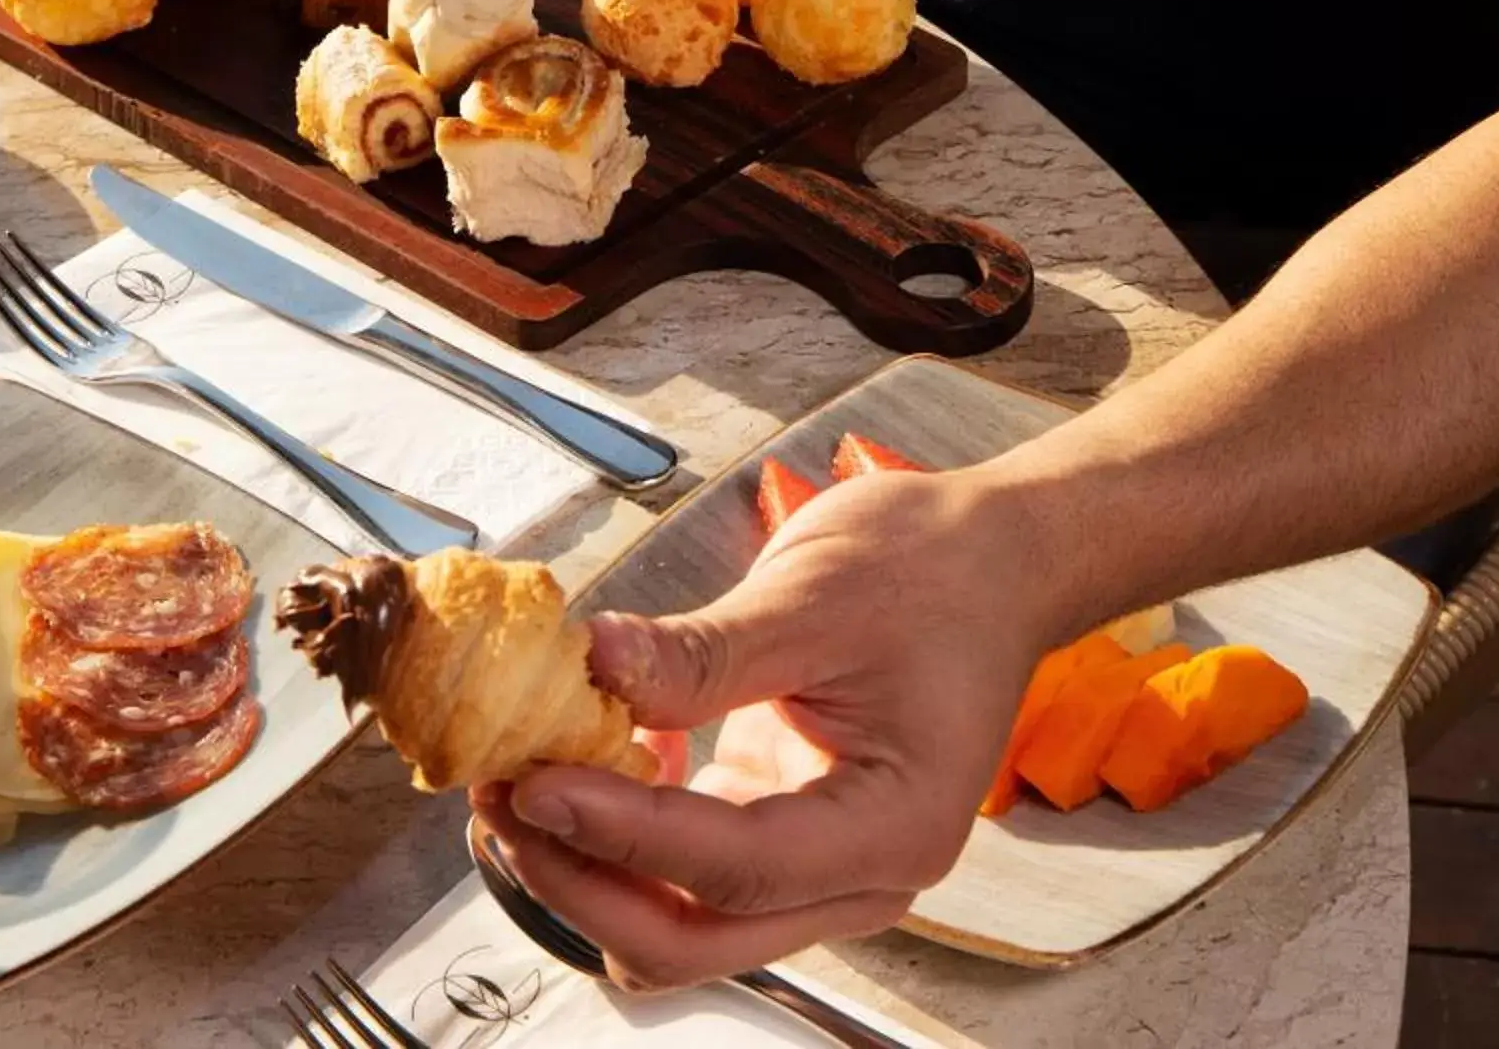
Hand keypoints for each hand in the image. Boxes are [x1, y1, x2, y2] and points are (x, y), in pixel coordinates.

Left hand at [470, 462, 1052, 991]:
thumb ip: (702, 651)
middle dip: (582, 877)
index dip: (621, 832)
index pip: (730, 866)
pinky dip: (625, 838)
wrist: (994, 561)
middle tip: (504, 793)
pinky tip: (591, 761)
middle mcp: (861, 877)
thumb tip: (591, 666)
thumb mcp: (816, 592)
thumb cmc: (936, 569)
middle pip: (690, 937)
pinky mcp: (787, 838)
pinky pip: (688, 877)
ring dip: (591, 870)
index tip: (536, 780)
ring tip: (525, 782)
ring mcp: (821, 869)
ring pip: (679, 926)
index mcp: (892, 825)